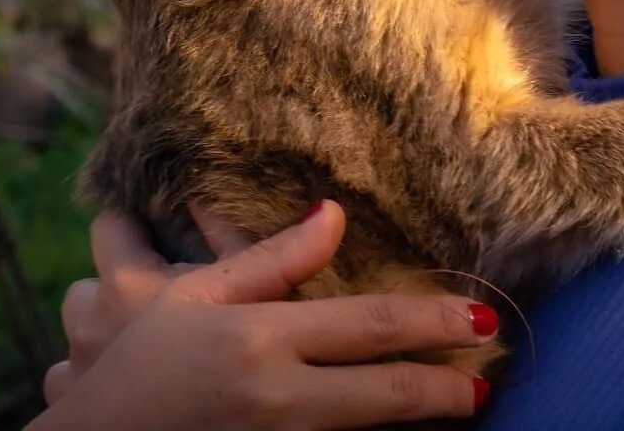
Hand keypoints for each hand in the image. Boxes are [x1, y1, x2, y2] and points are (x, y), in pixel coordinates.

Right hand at [28, 200, 495, 429]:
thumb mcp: (194, 299)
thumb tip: (334, 215)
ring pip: (368, 429)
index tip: (478, 321)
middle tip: (486, 383)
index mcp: (260, 337)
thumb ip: (272, 260)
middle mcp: (276, 395)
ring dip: (416, 419)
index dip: (432, 322)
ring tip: (455, 404)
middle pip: (385, 392)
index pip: (369, 326)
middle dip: (445, 390)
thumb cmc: (137, 368)